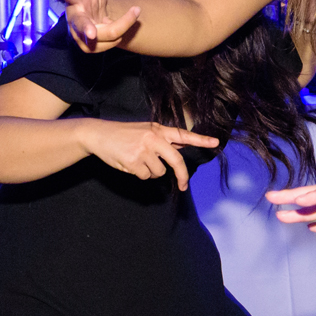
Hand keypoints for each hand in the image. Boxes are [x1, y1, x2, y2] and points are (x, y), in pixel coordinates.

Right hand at [47, 0, 138, 51]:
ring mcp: (81, 35)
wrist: (98, 12)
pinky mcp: (89, 47)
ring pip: (106, 34)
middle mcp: (74, 19)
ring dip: (124, 23)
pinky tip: (124, 24)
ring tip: (134, 12)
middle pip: (80, 24)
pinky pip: (112, 41)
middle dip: (87, 28)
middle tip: (91, 32)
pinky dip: (123, 30)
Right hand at [80, 120, 219, 189]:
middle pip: (176, 161)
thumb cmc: (123, 134)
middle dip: (182, 176)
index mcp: (158, 130)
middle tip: (184, 186)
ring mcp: (144, 151)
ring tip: (137, 160)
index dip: (200, 139)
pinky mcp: (134, 162)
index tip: (215, 143)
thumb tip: (178, 150)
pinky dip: (139, 174)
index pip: (183, 135)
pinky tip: (130, 163)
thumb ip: (162, 140)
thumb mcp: (145, 131)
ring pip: (159, 172)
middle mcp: (153, 139)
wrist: (99, 135)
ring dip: (150, 172)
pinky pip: (145, 176)